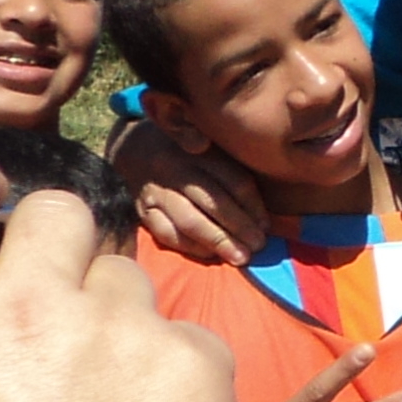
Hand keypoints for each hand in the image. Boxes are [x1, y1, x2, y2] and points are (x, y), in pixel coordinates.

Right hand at [107, 117, 271, 269]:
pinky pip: (166, 233)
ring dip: (217, 241)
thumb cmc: (186, 150)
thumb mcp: (210, 144)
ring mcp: (157, 191)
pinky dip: (190, 247)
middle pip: (213, 202)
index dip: (253, 205)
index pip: (232, 180)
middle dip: (239, 227)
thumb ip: (232, 165)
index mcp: (199, 151)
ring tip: (240, 257)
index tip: (267, 225)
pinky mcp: (142, 210)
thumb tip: (262, 205)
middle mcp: (176, 170)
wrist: (134, 146)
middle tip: (259, 245)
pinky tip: (210, 256)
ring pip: (190, 221)